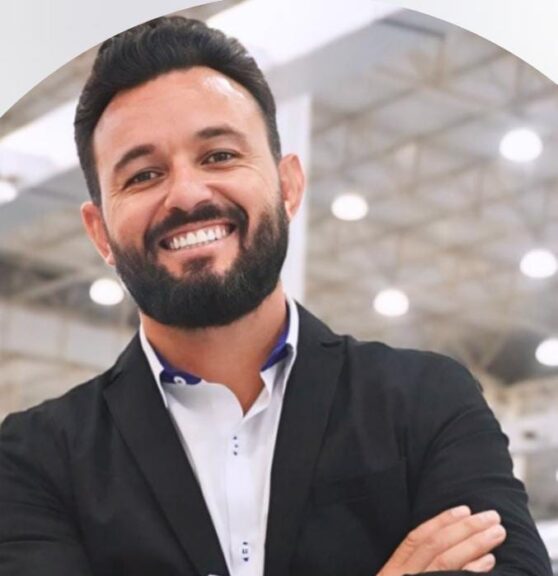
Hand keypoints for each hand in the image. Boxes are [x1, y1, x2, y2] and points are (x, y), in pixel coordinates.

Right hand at [377, 506, 505, 574]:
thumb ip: (409, 567)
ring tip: (496, 533)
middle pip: (435, 546)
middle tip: (492, 517)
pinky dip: (471, 570)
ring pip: (446, 561)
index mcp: (392, 569)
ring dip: (474, 544)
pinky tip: (488, 560)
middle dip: (465, 529)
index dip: (440, 521)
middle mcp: (401, 575)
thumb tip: (441, 542)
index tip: (464, 509)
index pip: (416, 538)